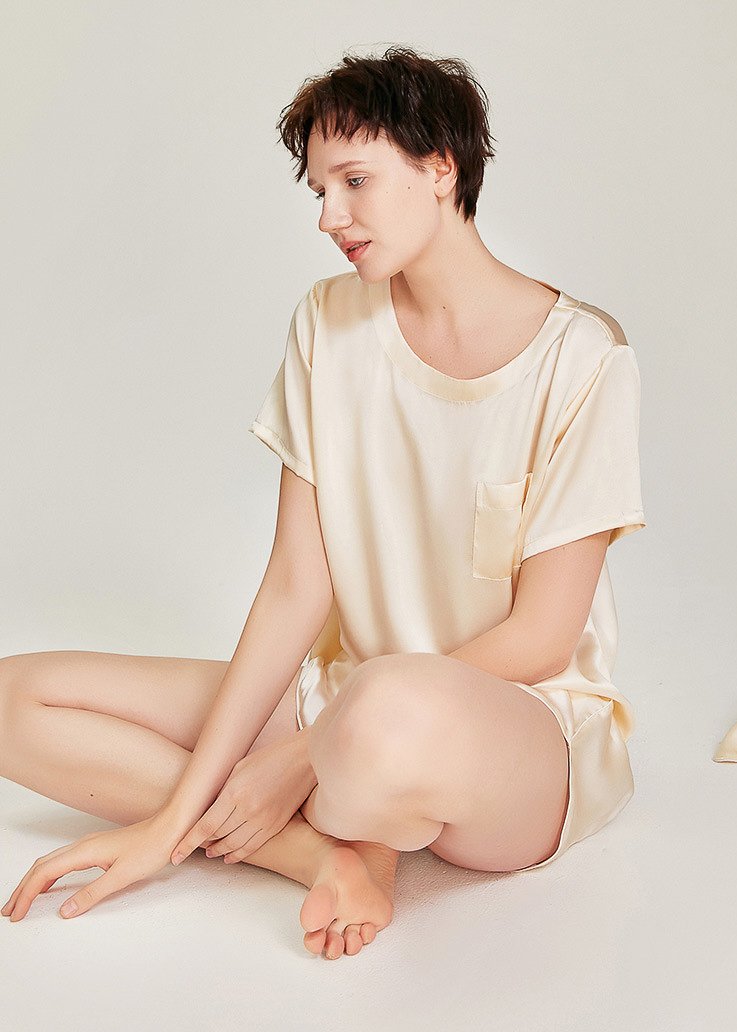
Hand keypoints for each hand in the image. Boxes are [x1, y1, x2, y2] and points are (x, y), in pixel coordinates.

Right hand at [1, 814, 178, 921]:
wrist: (170, 827)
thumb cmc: (151, 847)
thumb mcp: (122, 876)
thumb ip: (92, 894)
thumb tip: (65, 911)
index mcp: (84, 851)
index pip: (44, 873)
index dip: (27, 894)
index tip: (16, 913)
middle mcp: (82, 845)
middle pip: (42, 866)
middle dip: (23, 889)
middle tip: (9, 911)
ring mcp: (89, 845)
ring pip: (51, 862)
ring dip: (34, 881)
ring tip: (23, 900)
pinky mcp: (97, 848)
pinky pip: (64, 861)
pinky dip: (50, 875)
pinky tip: (51, 885)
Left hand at [171, 731, 314, 865]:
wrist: (303, 759)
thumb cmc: (271, 757)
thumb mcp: (239, 767)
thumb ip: (223, 790)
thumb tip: (207, 808)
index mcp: (234, 793)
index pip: (205, 826)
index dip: (188, 843)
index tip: (175, 853)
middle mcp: (248, 810)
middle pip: (217, 837)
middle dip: (201, 845)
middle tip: (191, 847)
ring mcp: (263, 820)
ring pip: (234, 846)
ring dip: (219, 851)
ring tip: (210, 852)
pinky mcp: (276, 826)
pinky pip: (252, 846)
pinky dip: (238, 855)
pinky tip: (229, 857)